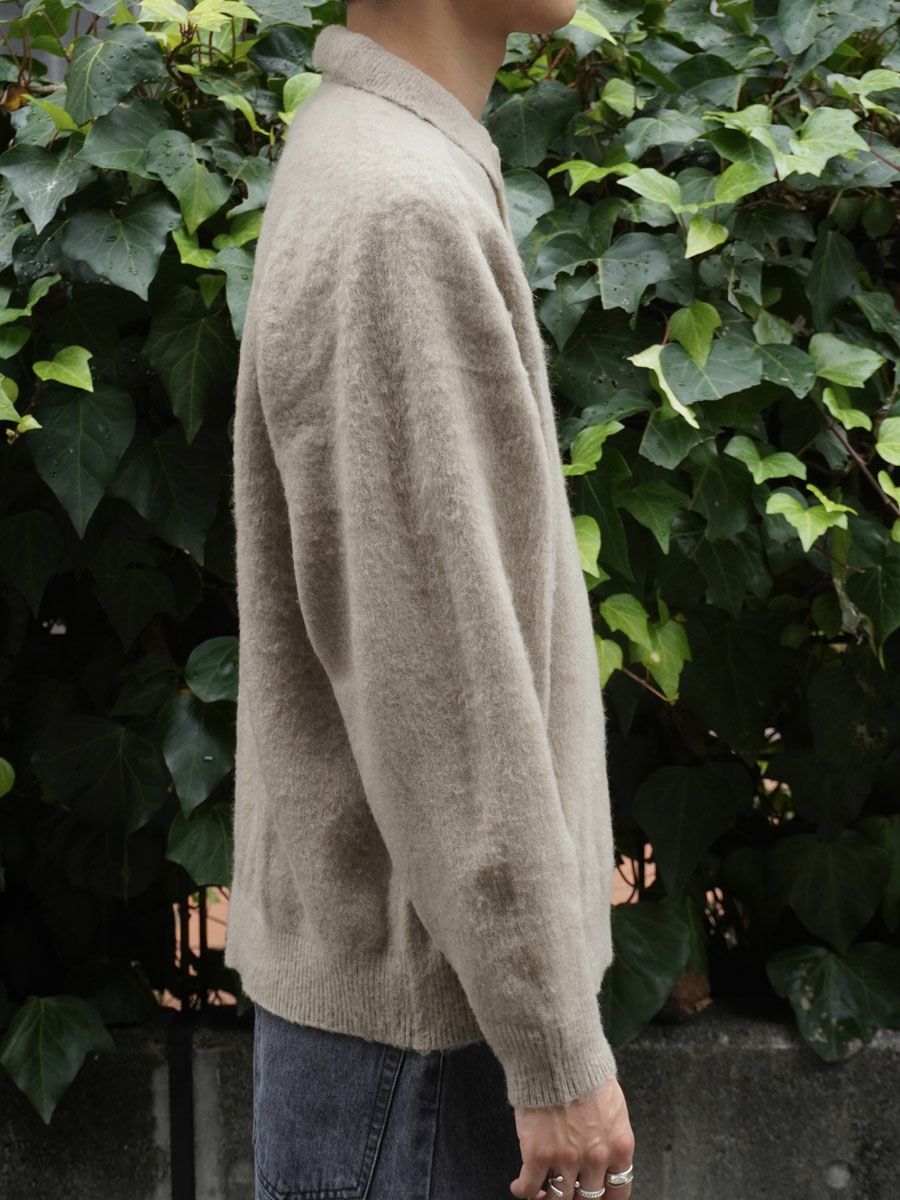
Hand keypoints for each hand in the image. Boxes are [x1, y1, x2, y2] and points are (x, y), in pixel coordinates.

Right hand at [509, 1077, 633, 1199]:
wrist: (558, 1055)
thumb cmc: (584, 1071)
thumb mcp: (613, 1106)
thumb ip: (611, 1135)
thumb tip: (606, 1151)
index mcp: (619, 1147)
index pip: (619, 1191)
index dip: (606, 1199)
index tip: (597, 1198)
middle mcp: (595, 1159)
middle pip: (589, 1199)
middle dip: (578, 1198)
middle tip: (569, 1194)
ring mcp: (566, 1161)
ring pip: (559, 1198)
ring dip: (549, 1198)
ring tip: (542, 1194)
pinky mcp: (538, 1155)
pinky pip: (530, 1186)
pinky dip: (524, 1190)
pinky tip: (520, 1187)